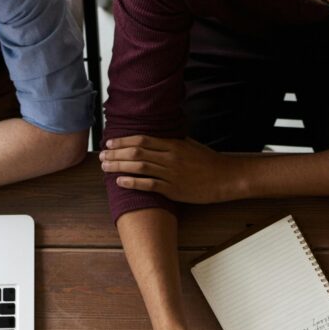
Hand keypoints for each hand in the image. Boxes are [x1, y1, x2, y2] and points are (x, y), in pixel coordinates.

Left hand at [100, 135, 235, 202]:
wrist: (226, 178)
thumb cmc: (209, 162)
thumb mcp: (190, 146)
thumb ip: (172, 143)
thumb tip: (157, 140)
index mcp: (172, 145)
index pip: (141, 140)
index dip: (122, 141)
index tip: (109, 142)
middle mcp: (169, 158)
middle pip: (136, 153)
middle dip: (116, 153)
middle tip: (102, 156)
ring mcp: (171, 174)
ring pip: (139, 167)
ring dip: (119, 166)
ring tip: (105, 167)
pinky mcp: (174, 190)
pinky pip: (149, 185)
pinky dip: (133, 182)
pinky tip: (120, 182)